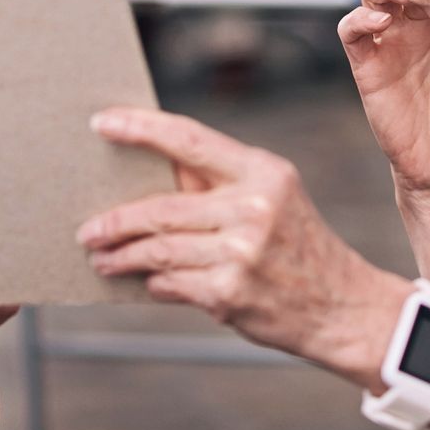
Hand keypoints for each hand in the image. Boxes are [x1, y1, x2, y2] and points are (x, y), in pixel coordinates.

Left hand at [78, 109, 408, 383]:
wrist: (342, 306)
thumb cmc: (297, 246)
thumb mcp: (272, 198)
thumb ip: (217, 184)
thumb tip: (145, 173)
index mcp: (262, 171)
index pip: (188, 138)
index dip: (140, 129)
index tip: (101, 123)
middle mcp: (253, 207)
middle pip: (160, 207)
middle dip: (114, 221)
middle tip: (86, 230)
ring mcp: (241, 252)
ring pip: (157, 250)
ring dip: (121, 257)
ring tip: (101, 259)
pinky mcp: (230, 293)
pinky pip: (170, 283)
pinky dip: (153, 283)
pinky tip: (146, 282)